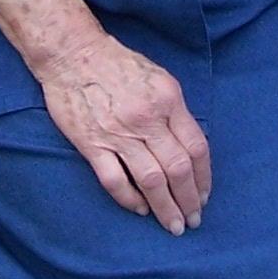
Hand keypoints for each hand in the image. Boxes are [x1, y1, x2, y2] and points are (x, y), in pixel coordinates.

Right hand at [34, 30, 212, 234]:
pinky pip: (115, 180)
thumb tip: (189, 148)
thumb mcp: (159, 78)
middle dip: (189, 200)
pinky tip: (141, 209)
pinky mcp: (92, 144)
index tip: (205, 195)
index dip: (204, 177)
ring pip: (151, 181)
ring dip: (166, 207)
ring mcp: (118, 133)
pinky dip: (130, 200)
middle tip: (193, 220)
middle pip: (177, 169)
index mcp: (167, 100)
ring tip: (173, 225)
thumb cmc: (118, 63)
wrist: (73, 53)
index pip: (196, 147)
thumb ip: (175, 111)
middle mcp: (147, 118)